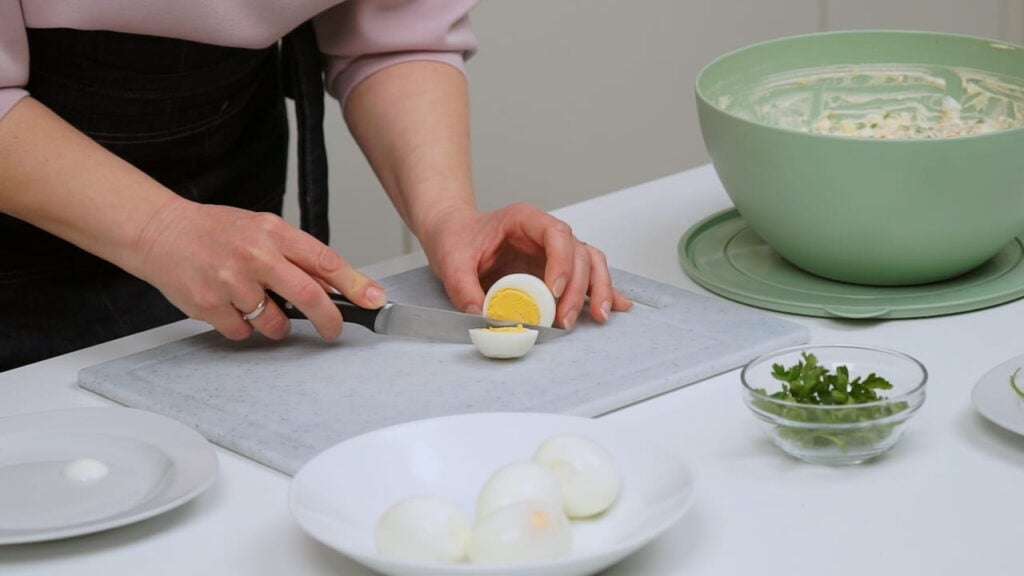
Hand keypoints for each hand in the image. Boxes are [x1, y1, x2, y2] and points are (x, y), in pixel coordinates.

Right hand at [133, 198, 386, 340]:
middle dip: (329, 319)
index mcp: (273, 232)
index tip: (375, 300)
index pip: (325, 260)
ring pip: (276, 323)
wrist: (161, 231)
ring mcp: (231, 282)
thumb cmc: (216, 231)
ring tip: (261, 306)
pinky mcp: (210, 305)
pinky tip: (231, 306)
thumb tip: (336, 285)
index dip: (355, 284)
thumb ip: (296, 255)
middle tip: (333, 329)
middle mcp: (255, 255)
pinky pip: (243, 332)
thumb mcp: (262, 229)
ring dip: (278, 325)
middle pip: (309, 296)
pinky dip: (244, 327)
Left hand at [418, 203, 631, 328]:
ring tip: (597, 316)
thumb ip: (463, 289)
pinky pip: (585, 277)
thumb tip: (482, 318)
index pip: (557, 234)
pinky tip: (615, 307)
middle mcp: (545, 233)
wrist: (453, 234)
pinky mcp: (554, 270)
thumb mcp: (450, 261)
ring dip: (597, 289)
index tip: (554, 290)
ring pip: (590, 264)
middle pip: (578, 253)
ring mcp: (553, 251)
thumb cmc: (455, 237)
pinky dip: (601, 291)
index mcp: (525, 220)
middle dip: (578, 288)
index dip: (562, 262)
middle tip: (564, 319)